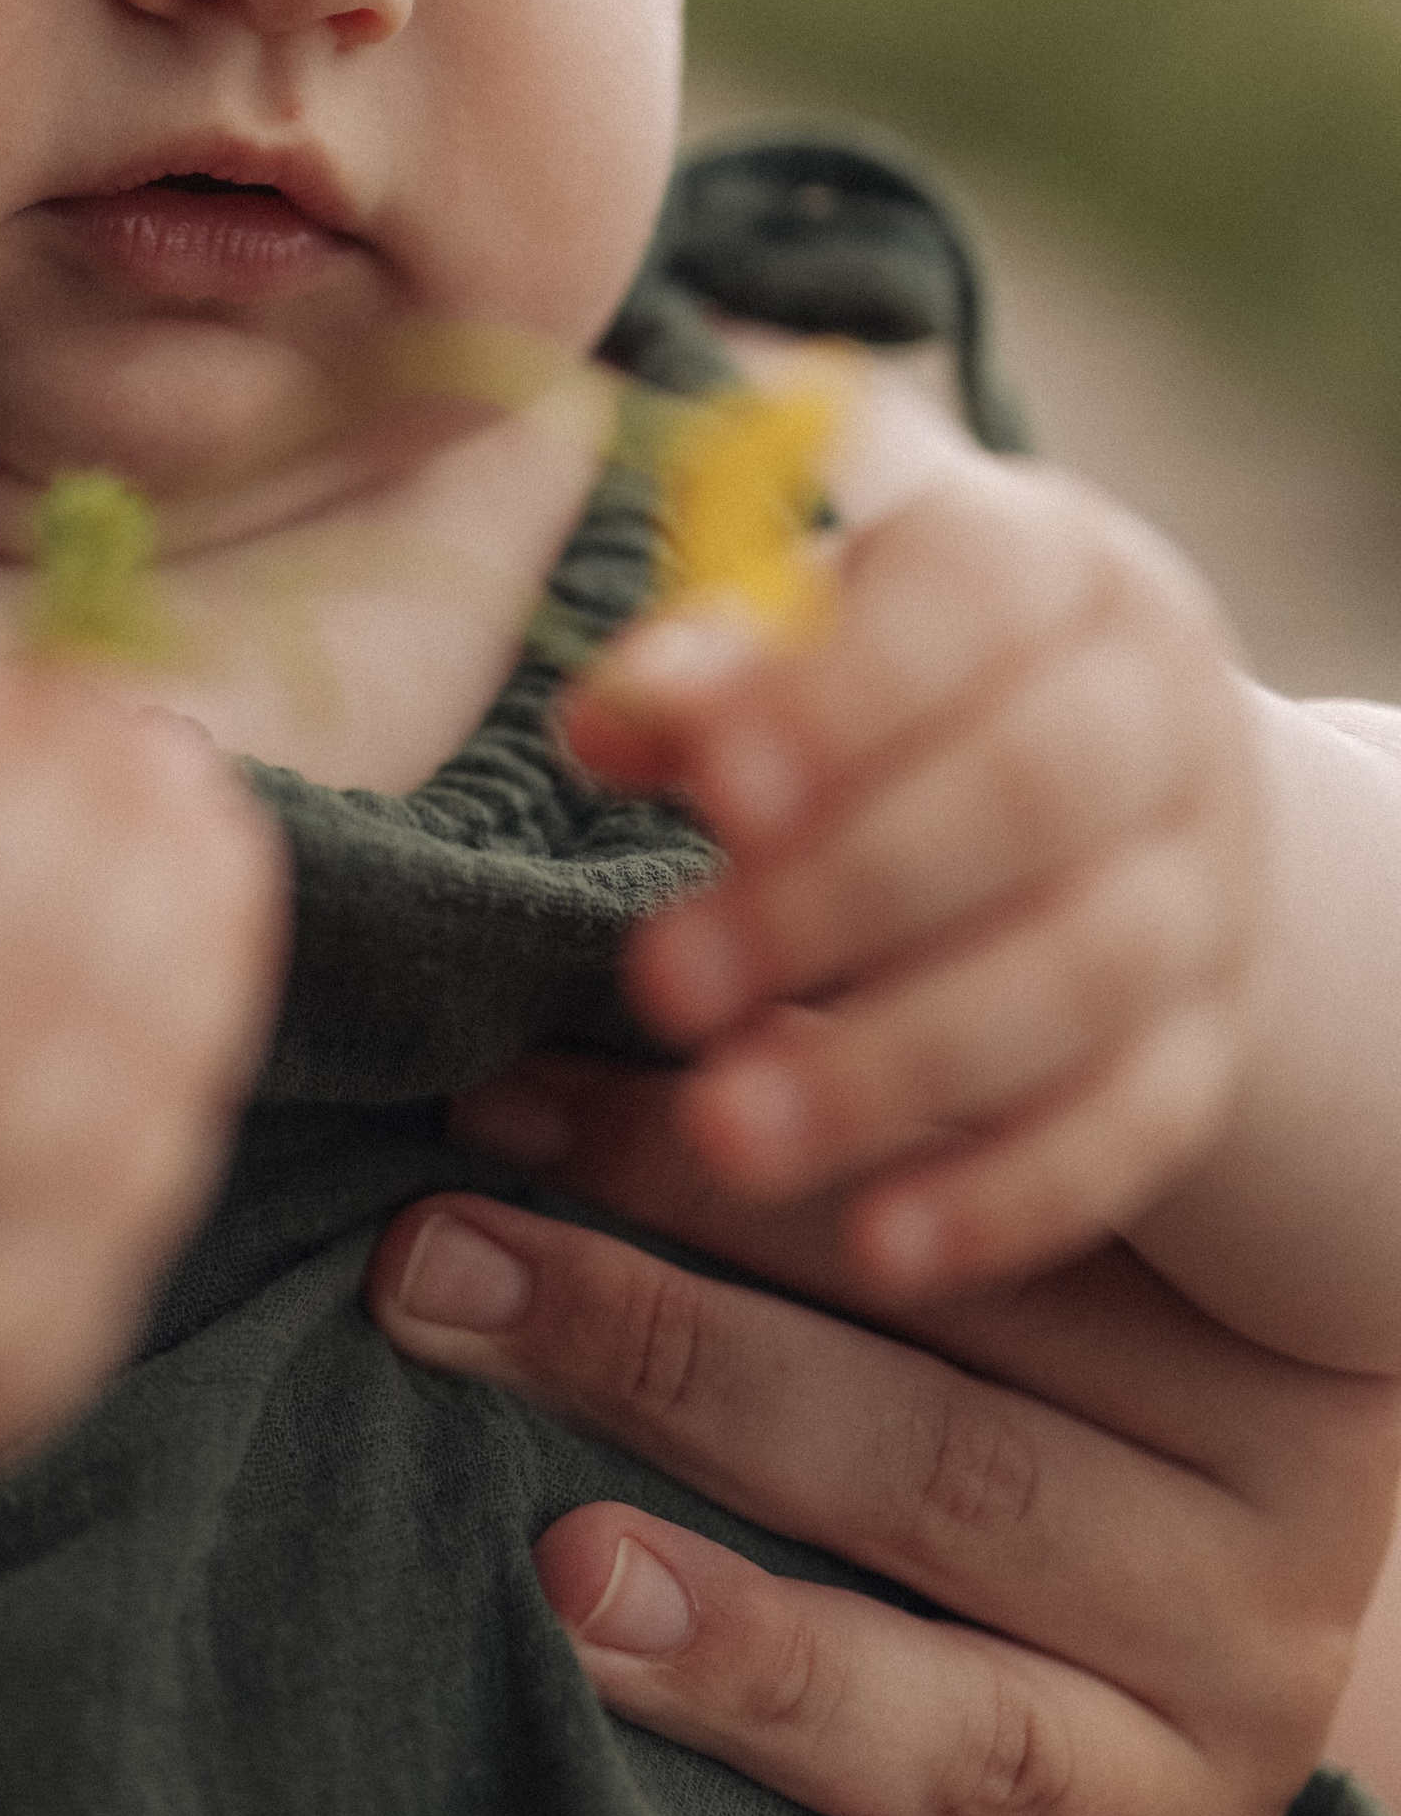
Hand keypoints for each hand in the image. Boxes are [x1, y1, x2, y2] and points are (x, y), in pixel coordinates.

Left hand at [368, 1057, 1400, 1815]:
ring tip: (569, 1581)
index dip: (700, 1165)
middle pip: (943, 1460)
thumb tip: (541, 1033)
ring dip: (761, 1655)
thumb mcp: (994, 1231)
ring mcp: (1207, 1766)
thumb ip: (834, 1137)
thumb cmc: (1046, 1355)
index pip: (948, 1240)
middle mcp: (1247, 1562)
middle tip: (444, 1282)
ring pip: (975, 1719)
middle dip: (664, 1360)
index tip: (488, 1103)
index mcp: (1226, 1347)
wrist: (1217, 1570)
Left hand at [567, 459, 1266, 1293]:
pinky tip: (881, 1246)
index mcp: (1048, 568)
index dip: (841, 694)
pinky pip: (1137, 1126)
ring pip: (1082, 971)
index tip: (713, 788)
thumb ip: (710, 676)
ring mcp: (1203, 883)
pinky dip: (1012, 1194)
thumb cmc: (894, 690)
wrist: (1115, 785)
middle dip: (840, 894)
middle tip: (662, 982)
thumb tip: (604, 718)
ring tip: (725, 1130)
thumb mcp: (812, 646)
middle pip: (1030, 793)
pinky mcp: (1210, 1039)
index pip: (970, 596)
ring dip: (896, 1060)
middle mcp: (1154, 713)